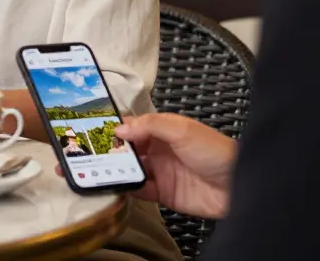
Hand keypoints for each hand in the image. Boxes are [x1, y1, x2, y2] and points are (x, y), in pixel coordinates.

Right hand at [55, 113, 235, 219]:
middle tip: (79, 153)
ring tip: (87, 170)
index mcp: (162, 129)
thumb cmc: (216, 151)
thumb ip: (150, 125)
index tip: (88, 130)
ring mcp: (159, 171)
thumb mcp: (182, 129)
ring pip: (127, 169)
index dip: (110, 127)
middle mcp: (158, 149)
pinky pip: (137, 190)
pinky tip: (109, 186)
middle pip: (124, 149)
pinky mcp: (162, 193)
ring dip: (109, 170)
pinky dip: (123, 188)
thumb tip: (120, 129)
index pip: (130, 126)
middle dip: (103, 150)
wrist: (239, 186)